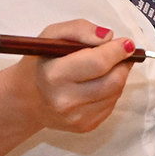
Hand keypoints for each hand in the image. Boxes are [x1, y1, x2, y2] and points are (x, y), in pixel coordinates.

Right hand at [9, 19, 136, 133]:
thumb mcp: (52, 36)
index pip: (98, 63)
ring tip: (106, 67)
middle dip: (122, 63)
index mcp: (54, 75)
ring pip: (116, 92)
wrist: (27, 98)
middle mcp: (65, 100)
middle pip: (113, 80)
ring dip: (118, 76)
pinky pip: (111, 105)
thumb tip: (108, 37)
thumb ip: (79, 29)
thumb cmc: (42, 61)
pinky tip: (97, 83)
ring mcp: (76, 117)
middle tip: (121, 53)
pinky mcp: (85, 126)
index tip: (127, 43)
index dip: (117, 51)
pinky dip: (111, 91)